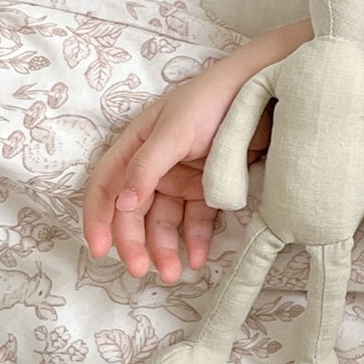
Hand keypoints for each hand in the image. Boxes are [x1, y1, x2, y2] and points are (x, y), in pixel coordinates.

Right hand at [81, 64, 271, 280]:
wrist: (265, 90)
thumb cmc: (213, 99)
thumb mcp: (175, 130)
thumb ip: (147, 166)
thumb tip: (122, 205)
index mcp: (135, 146)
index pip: (105, 187)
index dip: (98, 219)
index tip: (100, 251)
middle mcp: (154, 165)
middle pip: (134, 212)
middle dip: (135, 243)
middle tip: (142, 270)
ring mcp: (182, 177)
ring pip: (164, 221)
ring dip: (165, 247)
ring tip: (173, 273)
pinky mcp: (209, 186)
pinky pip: (196, 219)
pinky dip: (195, 239)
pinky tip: (198, 258)